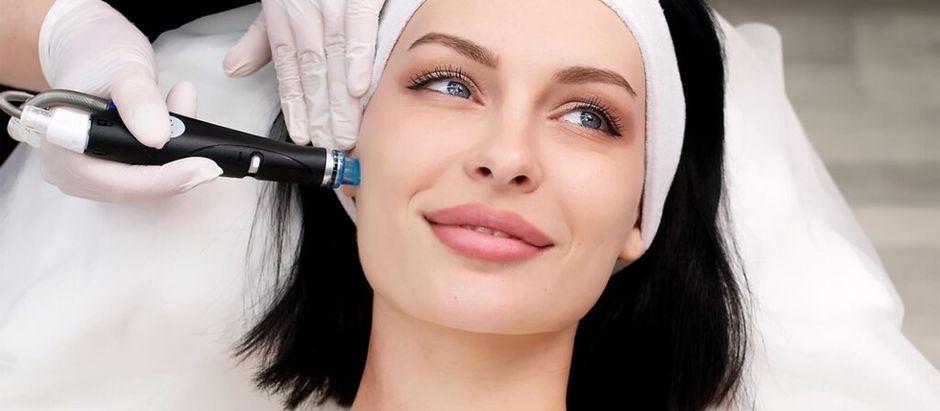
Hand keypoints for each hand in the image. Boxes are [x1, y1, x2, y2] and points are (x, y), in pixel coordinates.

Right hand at [36, 0, 220, 200]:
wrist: (91, 50)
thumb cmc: (98, 55)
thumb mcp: (122, 68)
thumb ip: (139, 100)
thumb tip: (158, 139)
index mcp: (61, 148)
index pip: (116, 180)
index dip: (162, 180)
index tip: (204, 168)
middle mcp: (71, 170)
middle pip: (133, 187)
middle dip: (175, 169)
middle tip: (213, 155)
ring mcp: (92, 173)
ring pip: (146, 181)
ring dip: (177, 157)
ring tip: (187, 112)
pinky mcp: (114, 169)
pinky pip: (150, 171)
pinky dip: (173, 152)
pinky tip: (183, 119)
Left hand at [223, 0, 385, 149]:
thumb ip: (259, 38)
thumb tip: (234, 70)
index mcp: (283, 18)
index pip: (289, 72)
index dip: (295, 107)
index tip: (303, 136)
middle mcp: (305, 15)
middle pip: (313, 75)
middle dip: (321, 116)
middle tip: (329, 148)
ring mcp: (333, 7)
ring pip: (335, 62)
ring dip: (340, 103)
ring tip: (345, 134)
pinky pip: (359, 34)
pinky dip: (359, 62)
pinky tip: (358, 91)